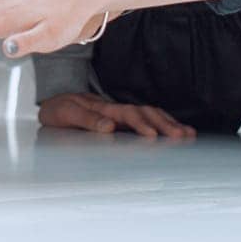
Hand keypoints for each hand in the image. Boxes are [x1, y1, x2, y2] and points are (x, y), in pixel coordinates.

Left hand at [38, 93, 193, 139]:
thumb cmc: (59, 110)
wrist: (52, 104)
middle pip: (145, 112)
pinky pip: (147, 120)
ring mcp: (121, 114)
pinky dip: (164, 125)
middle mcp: (116, 109)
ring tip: (188, 135)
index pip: (127, 113)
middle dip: (164, 123)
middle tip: (182, 137)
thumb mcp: (66, 113)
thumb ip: (86, 119)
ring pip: (150, 115)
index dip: (140, 123)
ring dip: (169, 123)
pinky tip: (177, 132)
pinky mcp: (122, 122)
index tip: (152, 136)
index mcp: (103, 108)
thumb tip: (110, 128)